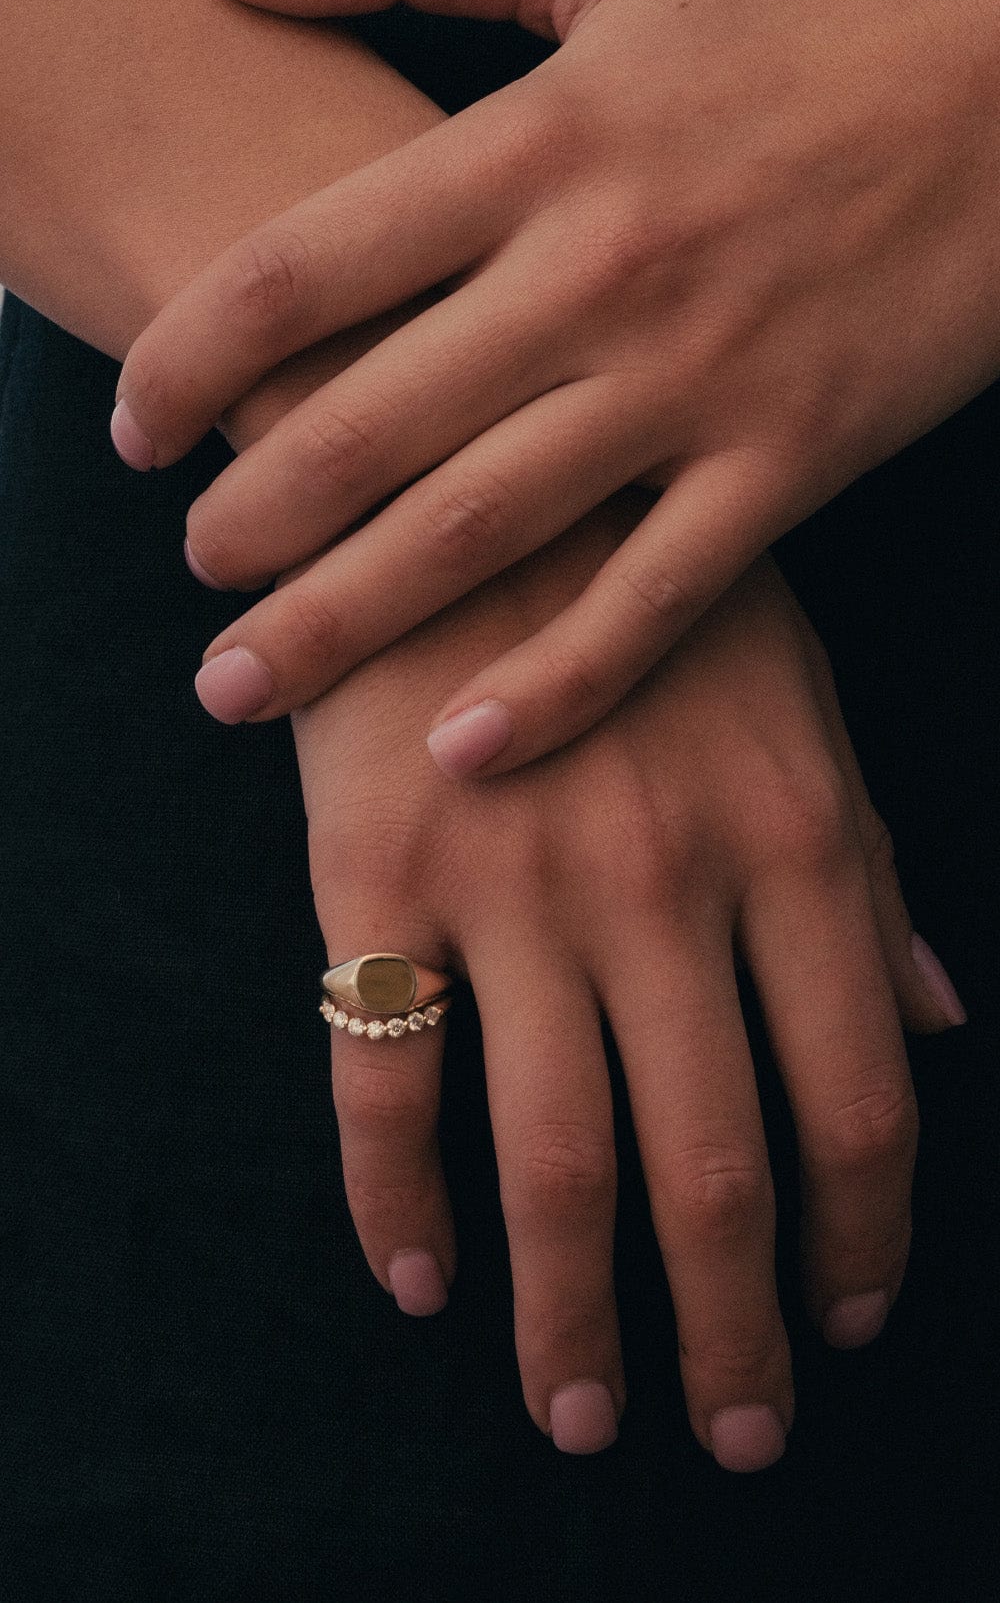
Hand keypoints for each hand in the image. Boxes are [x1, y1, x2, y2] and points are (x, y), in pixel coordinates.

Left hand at [116, 0, 999, 773]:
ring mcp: (694, 383)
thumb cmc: (803, 12)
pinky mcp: (786, 466)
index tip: (136, 431)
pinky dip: (558, 683)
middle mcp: (596, 273)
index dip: (190, 361)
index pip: (302, 269)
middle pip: (368, 428)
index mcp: (534, 140)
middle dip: (248, 525)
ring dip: (344, 622)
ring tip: (246, 684)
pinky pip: (653, 600)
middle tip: (192, 585)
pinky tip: (463, 746)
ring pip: (483, 532)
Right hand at [286, 494, 964, 1469]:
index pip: (861, 1101)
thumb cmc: (639, 592)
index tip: (849, 1322)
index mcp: (793, 843)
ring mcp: (512, 890)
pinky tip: (418, 1281)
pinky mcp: (371, 878)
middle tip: (732, 1432)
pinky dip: (395, 1206)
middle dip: (730, 1333)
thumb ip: (871, 871)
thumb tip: (938, 1024)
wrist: (447, 473)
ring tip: (582, 1412)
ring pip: (555, 1165)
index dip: (866, 1240)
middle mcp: (664, 887)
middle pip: (713, 1170)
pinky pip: (382, 1084)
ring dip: (574, 1319)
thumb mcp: (800, 704)